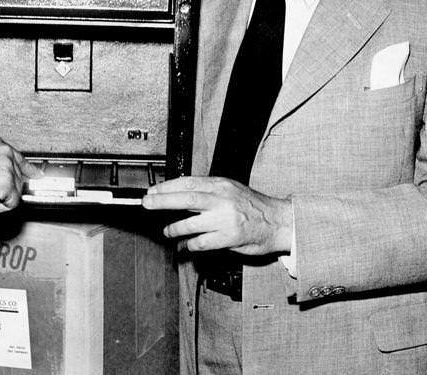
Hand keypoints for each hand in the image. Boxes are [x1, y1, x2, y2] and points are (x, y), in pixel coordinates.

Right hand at [0, 133, 39, 213]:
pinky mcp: (7, 183)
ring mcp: (8, 166)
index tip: (35, 176)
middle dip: (5, 189)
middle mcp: (4, 151)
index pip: (18, 157)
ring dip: (0, 199)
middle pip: (18, 177)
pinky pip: (11, 203)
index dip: (26, 170)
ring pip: (15, 191)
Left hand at [141, 177, 292, 255]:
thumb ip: (207, 191)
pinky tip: (187, 245)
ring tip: (167, 231)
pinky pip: (202, 242)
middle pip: (186, 198)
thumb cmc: (252, 206)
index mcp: (221, 185)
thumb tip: (177, 194)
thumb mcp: (230, 189)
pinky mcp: (230, 238)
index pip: (188, 182)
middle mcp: (222, 199)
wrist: (279, 221)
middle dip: (162, 200)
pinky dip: (191, 244)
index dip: (167, 187)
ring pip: (191, 223)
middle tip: (147, 203)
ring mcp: (225, 219)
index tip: (152, 191)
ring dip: (174, 228)